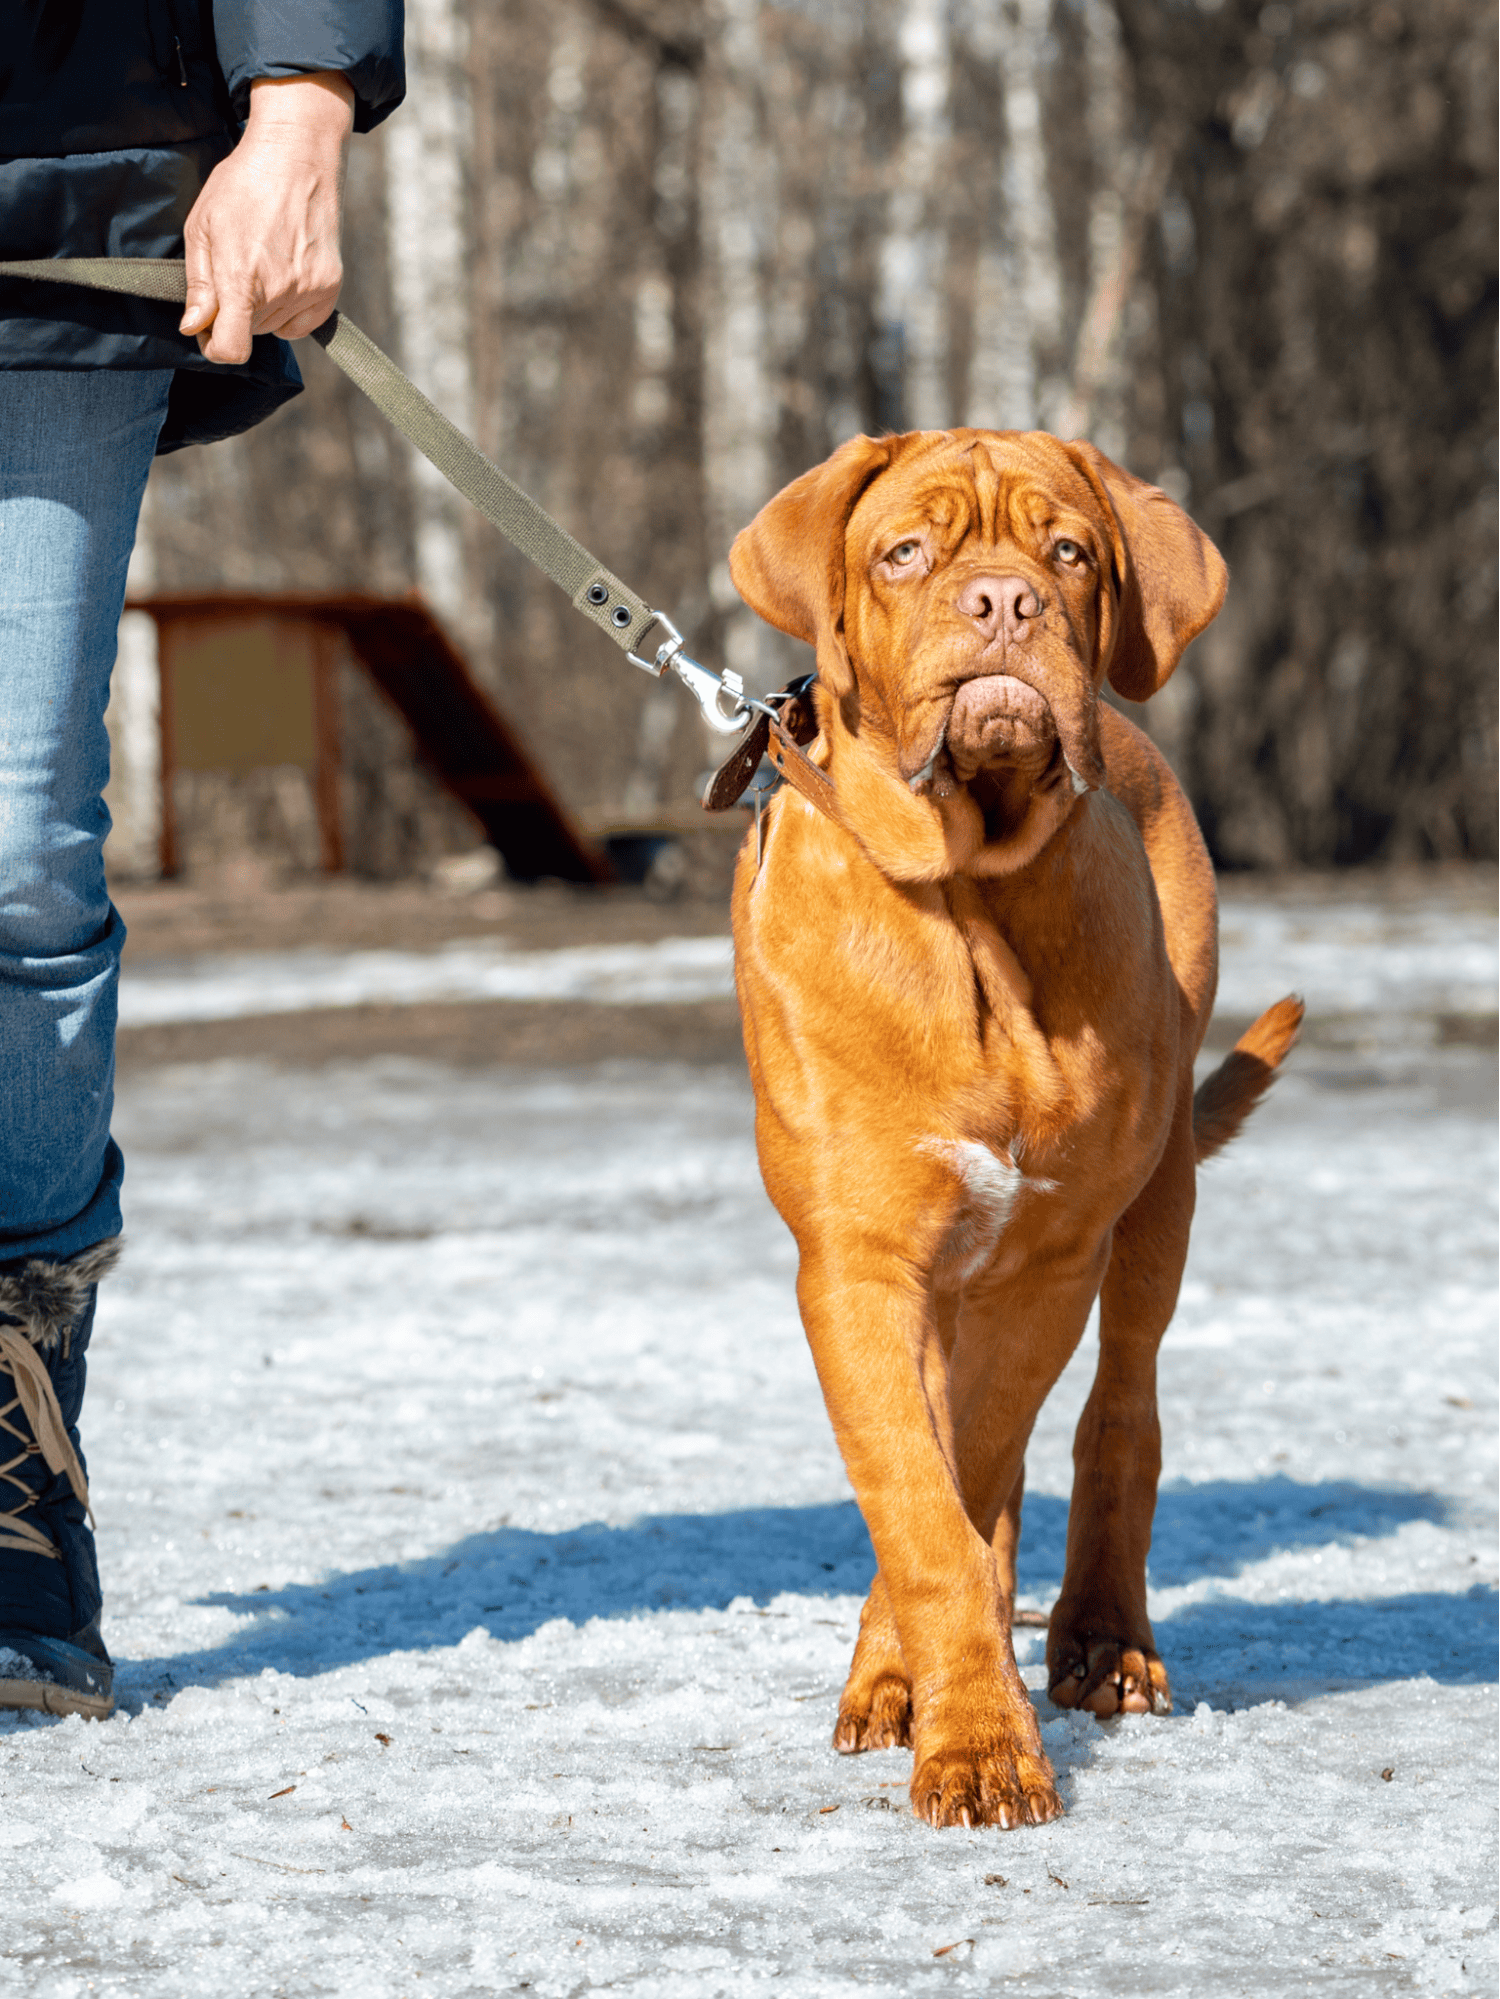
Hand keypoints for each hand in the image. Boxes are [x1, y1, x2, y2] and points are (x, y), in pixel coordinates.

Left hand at [180, 72, 354, 364]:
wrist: (296, 157)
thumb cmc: (243, 185)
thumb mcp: (202, 227)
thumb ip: (198, 284)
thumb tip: (193, 327)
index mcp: (241, 277)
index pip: (231, 348)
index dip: (214, 347)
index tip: (207, 329)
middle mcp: (279, 291)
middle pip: (251, 334)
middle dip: (236, 315)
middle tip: (233, 272)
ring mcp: (309, 291)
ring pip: (274, 327)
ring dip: (262, 309)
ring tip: (260, 263)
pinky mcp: (329, 288)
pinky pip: (302, 323)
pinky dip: (288, 310)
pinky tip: (282, 274)